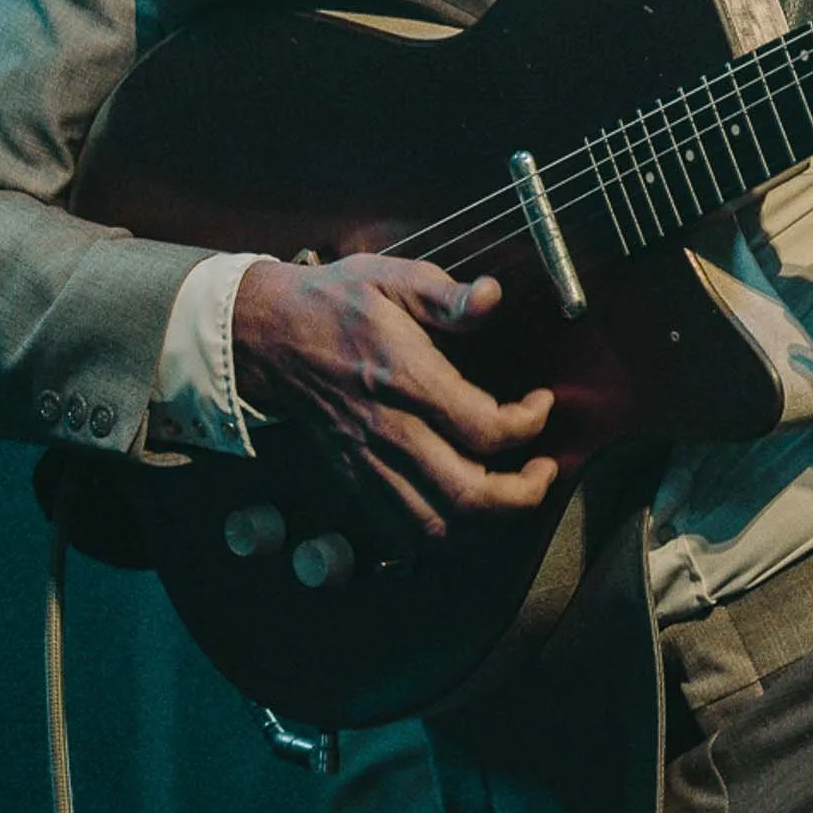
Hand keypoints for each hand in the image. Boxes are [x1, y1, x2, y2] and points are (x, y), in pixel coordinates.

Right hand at [231, 256, 557, 541]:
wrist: (269, 336)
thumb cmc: (335, 305)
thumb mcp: (392, 277)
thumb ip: (447, 295)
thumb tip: (492, 297)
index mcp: (406, 380)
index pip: (485, 428)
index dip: (529, 425)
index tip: (540, 404)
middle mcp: (389, 432)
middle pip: (467, 496)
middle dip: (523, 494)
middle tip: (543, 470)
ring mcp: (370, 463)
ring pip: (438, 526)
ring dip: (489, 524)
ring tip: (514, 495)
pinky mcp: (357, 479)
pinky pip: (405, 531)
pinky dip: (447, 534)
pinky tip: (469, 511)